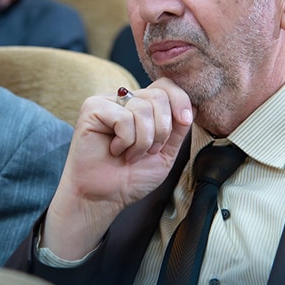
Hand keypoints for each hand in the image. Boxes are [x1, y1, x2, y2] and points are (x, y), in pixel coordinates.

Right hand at [41, 78, 193, 259]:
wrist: (104, 198)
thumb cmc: (130, 177)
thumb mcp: (166, 153)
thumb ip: (178, 129)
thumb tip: (192, 105)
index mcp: (142, 106)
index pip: (165, 86)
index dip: (180, 100)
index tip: (185, 121)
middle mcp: (125, 100)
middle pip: (158, 96)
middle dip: (162, 130)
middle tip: (148, 151)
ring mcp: (107, 102)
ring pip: (142, 108)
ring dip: (142, 141)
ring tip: (130, 155)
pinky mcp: (92, 108)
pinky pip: (124, 118)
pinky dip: (126, 141)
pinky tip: (114, 150)